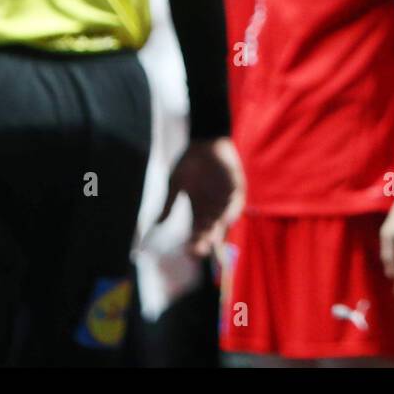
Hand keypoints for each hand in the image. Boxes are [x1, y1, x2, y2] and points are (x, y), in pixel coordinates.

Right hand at [158, 136, 243, 257]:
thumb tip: (156, 225)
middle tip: (201, 251)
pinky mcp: (237, 188)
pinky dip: (232, 211)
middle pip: (212, 231)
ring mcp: (226, 199)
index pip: (198, 234)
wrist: (203, 141)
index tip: (188, 252)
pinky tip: (227, 219)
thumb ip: (168, 204)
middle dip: (208, 242)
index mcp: (200, 211)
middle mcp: (214, 209)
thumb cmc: (188, 163)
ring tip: (214, 241)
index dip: (195, 243)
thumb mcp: (175, 184)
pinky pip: (237, 203)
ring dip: (220, 230)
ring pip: (225, 220)